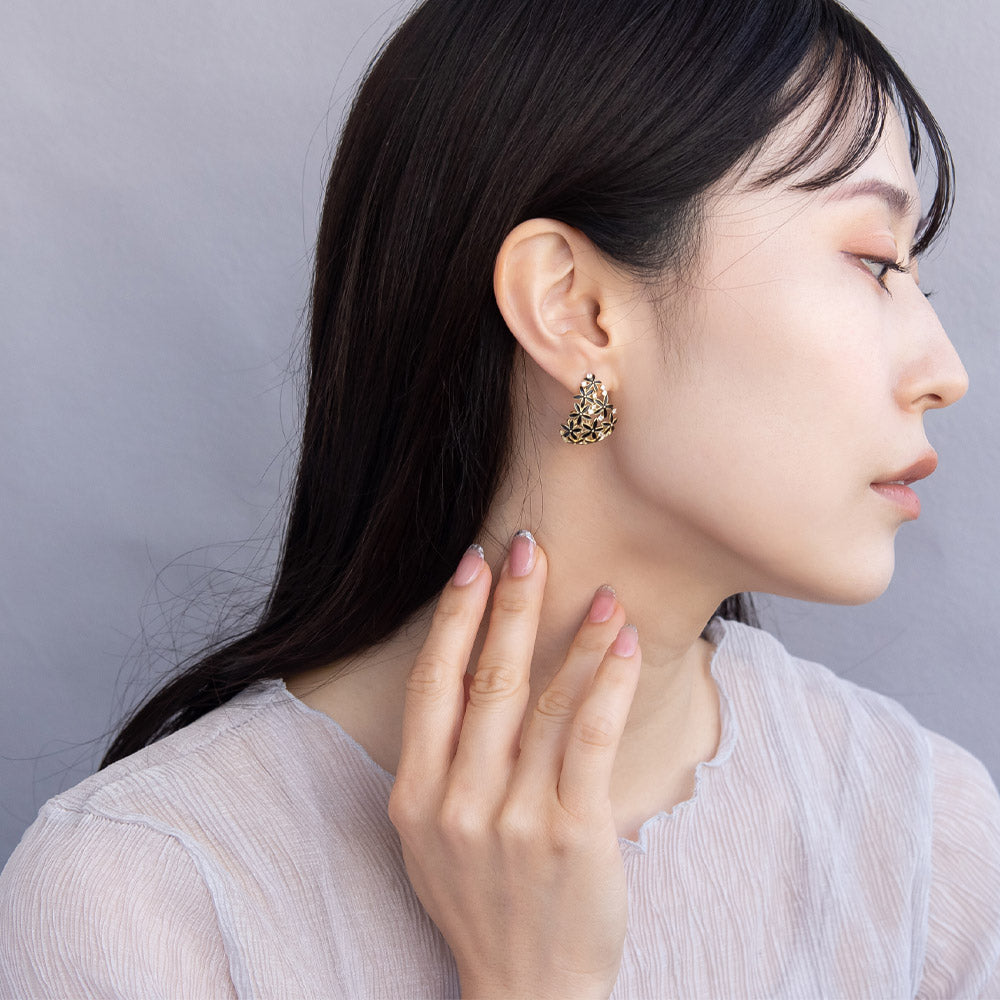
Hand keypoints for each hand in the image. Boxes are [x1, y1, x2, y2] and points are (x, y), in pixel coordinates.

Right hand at [387, 531, 641, 999]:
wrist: (527, 994)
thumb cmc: (483, 905)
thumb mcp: (434, 839)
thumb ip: (441, 765)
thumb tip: (468, 673)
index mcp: (416, 799)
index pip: (431, 686)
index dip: (452, 619)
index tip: (472, 567)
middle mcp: (457, 803)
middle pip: (485, 680)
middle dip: (509, 605)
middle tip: (528, 546)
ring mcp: (513, 820)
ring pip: (544, 701)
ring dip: (575, 637)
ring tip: (601, 591)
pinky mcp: (571, 833)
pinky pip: (589, 737)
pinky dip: (607, 683)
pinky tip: (624, 644)